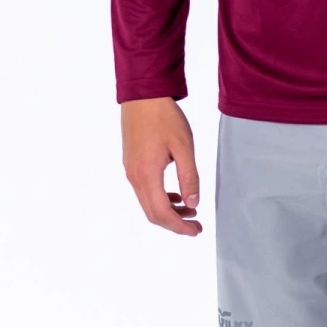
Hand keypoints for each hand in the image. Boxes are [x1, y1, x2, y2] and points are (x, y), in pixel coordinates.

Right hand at [121, 97, 203, 235]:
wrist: (142, 95)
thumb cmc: (164, 117)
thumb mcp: (183, 146)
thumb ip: (189, 177)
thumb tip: (193, 203)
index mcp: (147, 175)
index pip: (162, 213)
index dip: (179, 227)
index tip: (196, 231)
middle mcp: (135, 177)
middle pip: (152, 213)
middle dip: (175, 223)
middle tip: (196, 226)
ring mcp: (130, 171)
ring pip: (148, 203)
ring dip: (168, 211)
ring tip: (190, 210)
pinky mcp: (131, 164)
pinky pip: (144, 191)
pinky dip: (160, 199)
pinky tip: (175, 195)